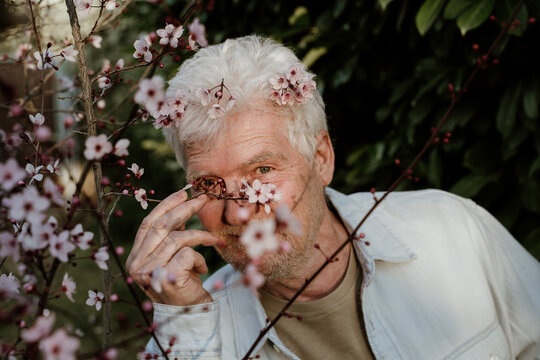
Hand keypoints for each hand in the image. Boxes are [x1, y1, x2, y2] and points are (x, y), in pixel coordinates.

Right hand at [126, 191, 218, 305]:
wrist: (189, 315)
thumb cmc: (182, 284)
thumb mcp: (173, 256)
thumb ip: (171, 235)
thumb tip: (183, 203)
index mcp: (136, 256)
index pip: (148, 223)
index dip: (166, 205)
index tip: (183, 192)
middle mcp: (137, 264)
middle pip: (162, 226)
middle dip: (185, 209)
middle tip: (203, 198)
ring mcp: (149, 271)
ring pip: (177, 238)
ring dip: (200, 235)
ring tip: (214, 238)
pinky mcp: (166, 277)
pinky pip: (188, 254)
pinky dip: (200, 259)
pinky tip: (201, 271)